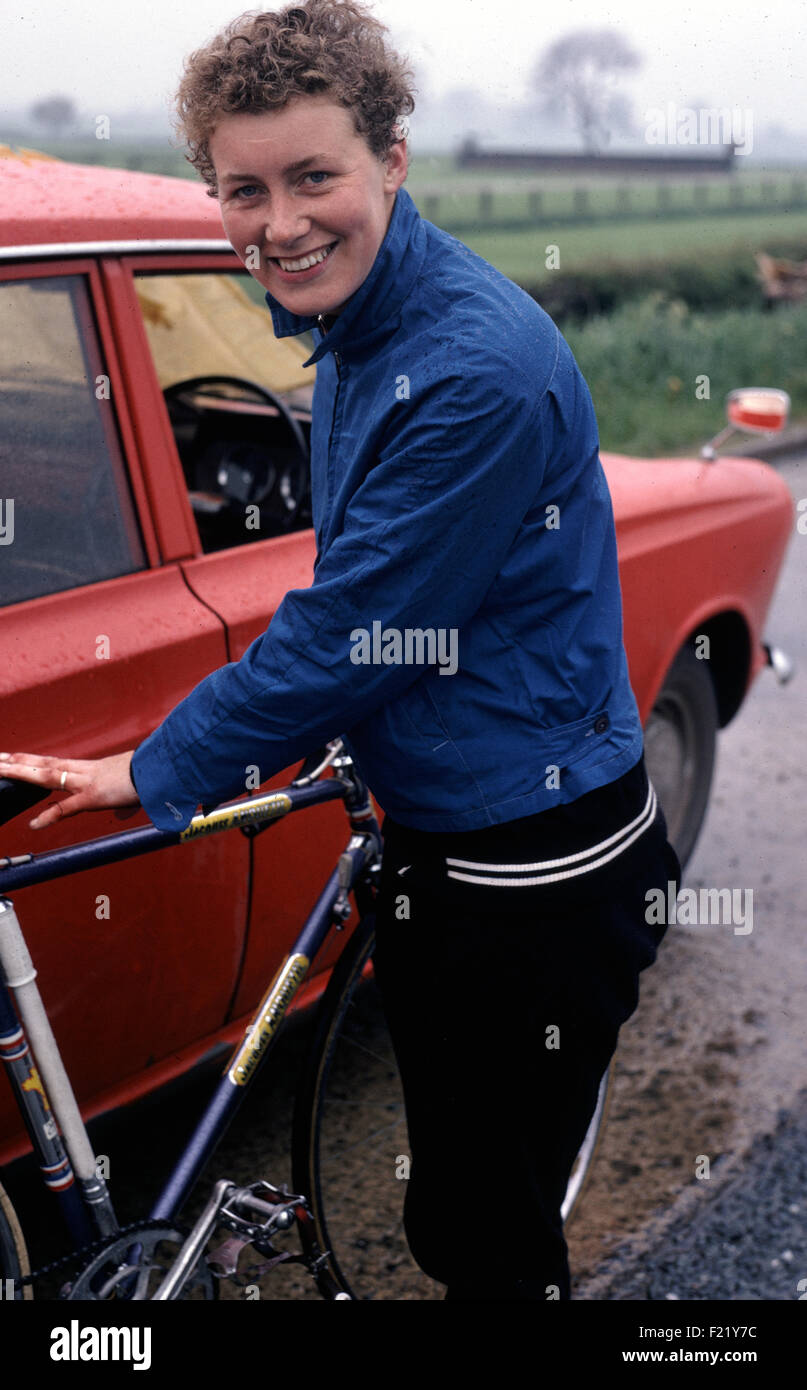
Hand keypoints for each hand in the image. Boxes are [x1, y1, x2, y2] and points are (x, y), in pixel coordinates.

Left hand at [0, 750, 140, 828]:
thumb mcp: (132, 791)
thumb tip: (123, 814)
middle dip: (17, 762)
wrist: (163, 771)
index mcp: (91, 769)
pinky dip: (50, 816)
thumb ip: (123, 804)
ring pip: (47, 776)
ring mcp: (87, 783)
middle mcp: (84, 772)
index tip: (13, 757)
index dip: (33, 761)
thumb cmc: (152, 778)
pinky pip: (68, 808)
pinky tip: (34, 825)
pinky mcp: (95, 797)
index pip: (55, 763)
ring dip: (21, 774)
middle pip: (44, 765)